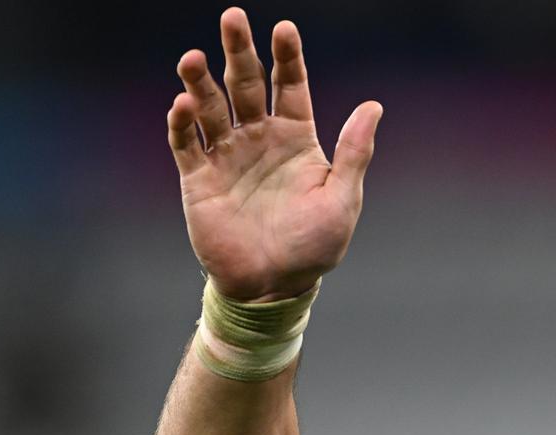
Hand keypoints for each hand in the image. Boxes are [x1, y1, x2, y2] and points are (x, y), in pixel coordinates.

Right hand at [167, 7, 381, 300]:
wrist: (275, 286)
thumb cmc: (314, 245)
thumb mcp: (343, 198)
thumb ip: (354, 151)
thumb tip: (373, 105)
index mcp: (296, 137)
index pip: (290, 86)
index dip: (287, 57)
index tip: (284, 28)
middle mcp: (259, 138)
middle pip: (245, 84)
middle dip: (238, 51)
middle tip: (232, 17)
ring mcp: (227, 155)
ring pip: (210, 107)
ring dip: (199, 82)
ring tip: (192, 57)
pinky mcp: (199, 178)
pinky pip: (186, 144)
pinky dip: (182, 124)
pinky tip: (182, 105)